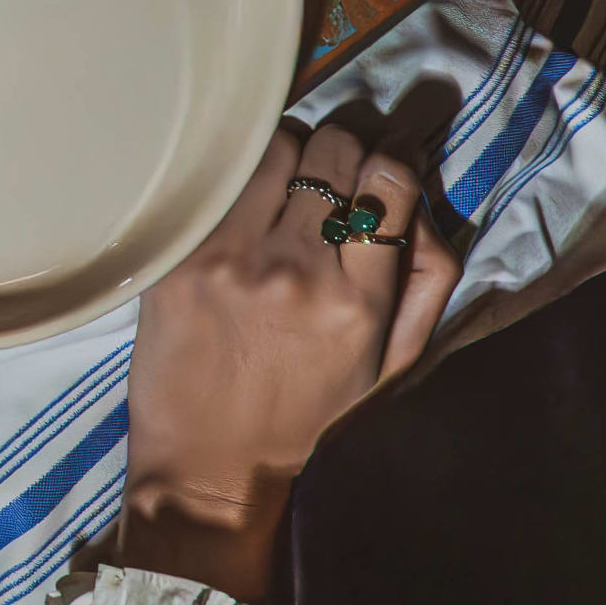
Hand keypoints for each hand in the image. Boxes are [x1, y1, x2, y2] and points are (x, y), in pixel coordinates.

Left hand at [118, 123, 461, 604]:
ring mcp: (231, 257)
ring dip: (290, 150)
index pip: (389, 181)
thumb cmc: (309, 412)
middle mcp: (295, 271)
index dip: (393, 157)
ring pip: (275, 144)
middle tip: (337, 166)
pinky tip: (242, 196)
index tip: (385, 164)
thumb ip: (426, 279)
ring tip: (288, 178)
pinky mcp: (179, 253)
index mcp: (357, 302)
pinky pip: (220, 175)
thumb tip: (422, 200)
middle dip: (345, 146)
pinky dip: (239, 172)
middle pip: (334, 148)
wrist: (210, 459)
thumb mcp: (392, 363)